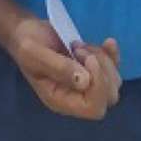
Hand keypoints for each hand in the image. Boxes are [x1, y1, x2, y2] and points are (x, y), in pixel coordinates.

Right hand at [6, 17, 121, 119]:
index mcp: (61, 100)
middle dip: (101, 70)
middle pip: (108, 96)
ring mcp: (87, 84)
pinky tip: (108, 42)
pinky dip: (113, 55)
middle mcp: (76, 97)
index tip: (88, 59)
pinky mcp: (93, 70)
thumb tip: (85, 81)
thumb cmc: (26, 45)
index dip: (99, 86)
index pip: (93, 108)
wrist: (26, 32)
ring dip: (103, 59)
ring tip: (78, 46)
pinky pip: (114, 68)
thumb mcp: (34, 53)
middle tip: (79, 50)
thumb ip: (58, 67)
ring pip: (113, 81)